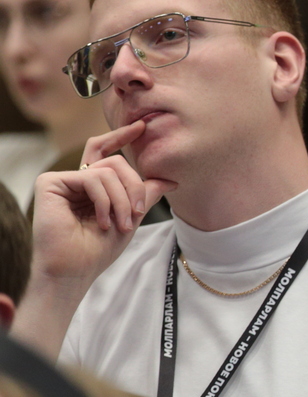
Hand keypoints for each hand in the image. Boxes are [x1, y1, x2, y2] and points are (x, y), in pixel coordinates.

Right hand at [30, 121, 175, 287]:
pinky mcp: (50, 183)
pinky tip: (103, 222)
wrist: (76, 269)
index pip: (107, 153)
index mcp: (92, 186)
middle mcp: (76, 179)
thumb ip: (145, 194)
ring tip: (122, 224)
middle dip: (134, 186)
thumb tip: (169, 179)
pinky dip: (105, 201)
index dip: (122, 136)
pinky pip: (92, 177)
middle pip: (115, 162)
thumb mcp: (131, 217)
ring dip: (123, 199)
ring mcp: (61, 180)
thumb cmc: (98, 249)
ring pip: (108, 170)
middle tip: (139, 212)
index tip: (143, 127)